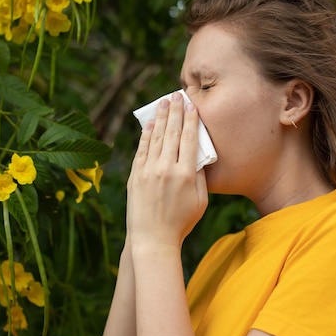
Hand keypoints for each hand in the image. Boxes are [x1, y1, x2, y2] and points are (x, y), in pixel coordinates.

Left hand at [126, 91, 207, 247]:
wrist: (153, 240)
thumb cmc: (182, 223)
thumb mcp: (201, 201)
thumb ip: (201, 176)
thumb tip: (198, 154)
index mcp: (186, 174)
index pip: (190, 139)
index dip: (191, 120)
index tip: (192, 105)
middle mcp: (166, 169)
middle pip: (172, 132)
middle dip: (175, 112)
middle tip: (177, 95)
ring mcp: (148, 171)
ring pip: (156, 137)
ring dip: (161, 118)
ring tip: (164, 103)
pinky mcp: (135, 176)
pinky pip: (142, 149)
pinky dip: (146, 135)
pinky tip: (150, 124)